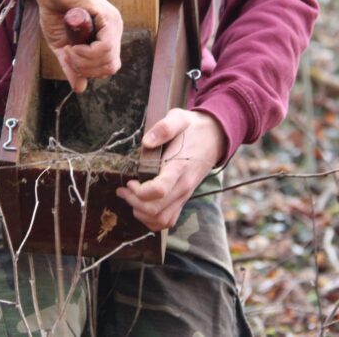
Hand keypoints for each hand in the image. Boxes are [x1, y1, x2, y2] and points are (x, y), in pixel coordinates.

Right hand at [26, 0, 122, 92]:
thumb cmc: (56, 13)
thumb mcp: (63, 47)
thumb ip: (72, 66)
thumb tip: (80, 89)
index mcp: (108, 37)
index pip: (108, 67)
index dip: (89, 71)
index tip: (70, 60)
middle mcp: (114, 29)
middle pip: (110, 66)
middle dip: (86, 68)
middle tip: (69, 55)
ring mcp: (113, 22)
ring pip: (107, 58)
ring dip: (83, 60)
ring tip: (69, 49)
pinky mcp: (106, 15)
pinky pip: (103, 46)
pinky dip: (85, 52)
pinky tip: (72, 45)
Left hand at [116, 109, 227, 231]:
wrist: (215, 137)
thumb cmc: (192, 128)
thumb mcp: (179, 118)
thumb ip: (164, 127)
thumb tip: (147, 141)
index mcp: (179, 167)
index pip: (159, 190)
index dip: (139, 191)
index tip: (130, 181)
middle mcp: (183, 186)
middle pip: (156, 209)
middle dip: (134, 202)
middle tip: (124, 189)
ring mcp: (184, 195)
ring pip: (161, 220)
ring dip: (141, 213)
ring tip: (130, 198)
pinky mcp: (183, 199)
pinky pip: (167, 220)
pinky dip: (151, 220)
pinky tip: (141, 206)